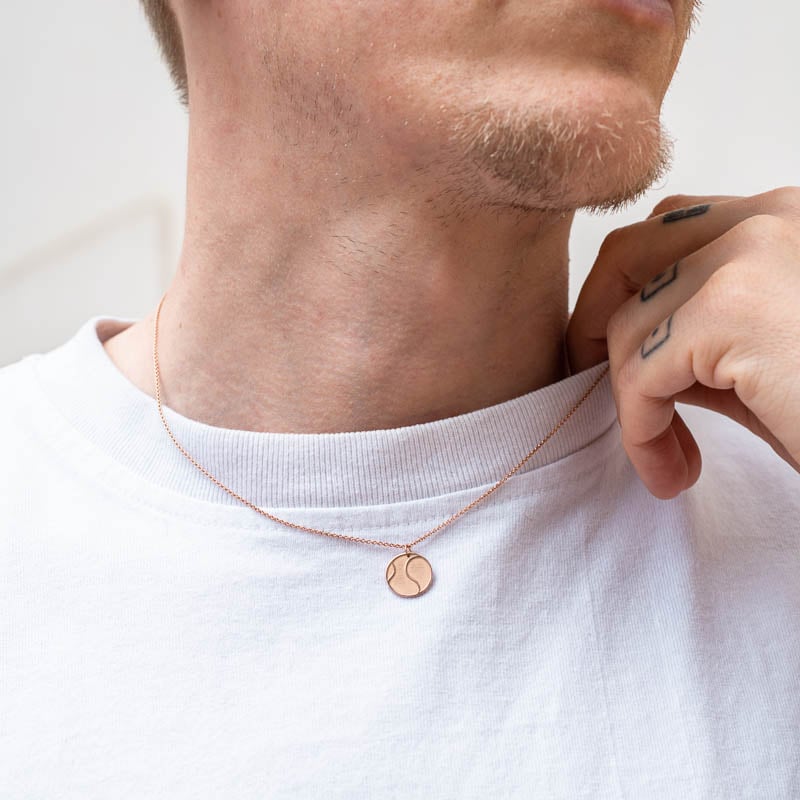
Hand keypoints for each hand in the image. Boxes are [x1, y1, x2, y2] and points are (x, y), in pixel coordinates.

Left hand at [565, 187, 799, 499]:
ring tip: (666, 461)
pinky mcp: (735, 308)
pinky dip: (640, 427)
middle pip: (628, 252)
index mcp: (784, 223)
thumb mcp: (768, 367)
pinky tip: (673, 469)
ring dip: (629, 402)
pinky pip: (640, 369)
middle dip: (597, 326)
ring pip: (629, 321)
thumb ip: (705, 344)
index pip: (667, 236)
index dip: (624, 298)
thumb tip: (630, 353)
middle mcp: (771, 217)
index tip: (618, 366)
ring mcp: (753, 253)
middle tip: (605, 395)